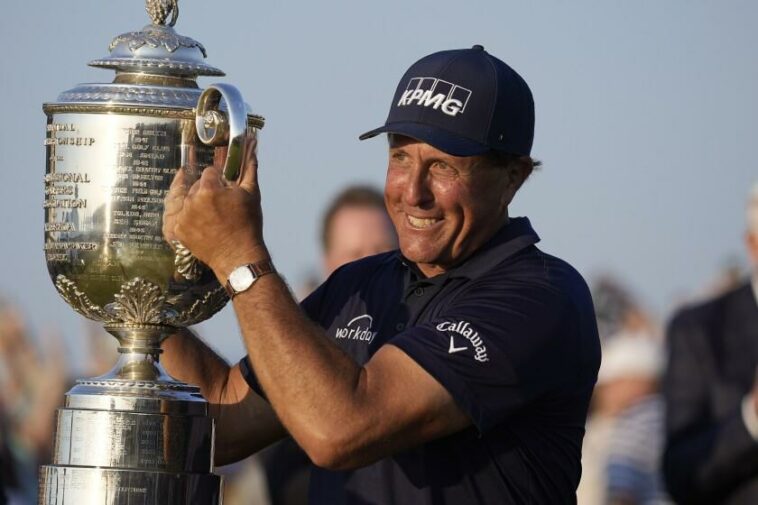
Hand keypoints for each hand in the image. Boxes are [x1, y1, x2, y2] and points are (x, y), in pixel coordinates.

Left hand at [165, 135, 268, 281]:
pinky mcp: (177, 231)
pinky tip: (202, 224)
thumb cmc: (248, 225)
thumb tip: (252, 142)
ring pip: (187, 200)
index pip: (210, 173)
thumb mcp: (251, 193)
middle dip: (208, 192)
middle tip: (221, 206)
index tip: (226, 190)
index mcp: (208, 189)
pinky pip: (178, 216)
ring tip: (213, 216)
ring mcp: (182, 217)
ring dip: (197, 204)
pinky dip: (188, 218)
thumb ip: (248, 166)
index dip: (220, 180)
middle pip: (196, 185)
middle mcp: (191, 201)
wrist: (239, 257)